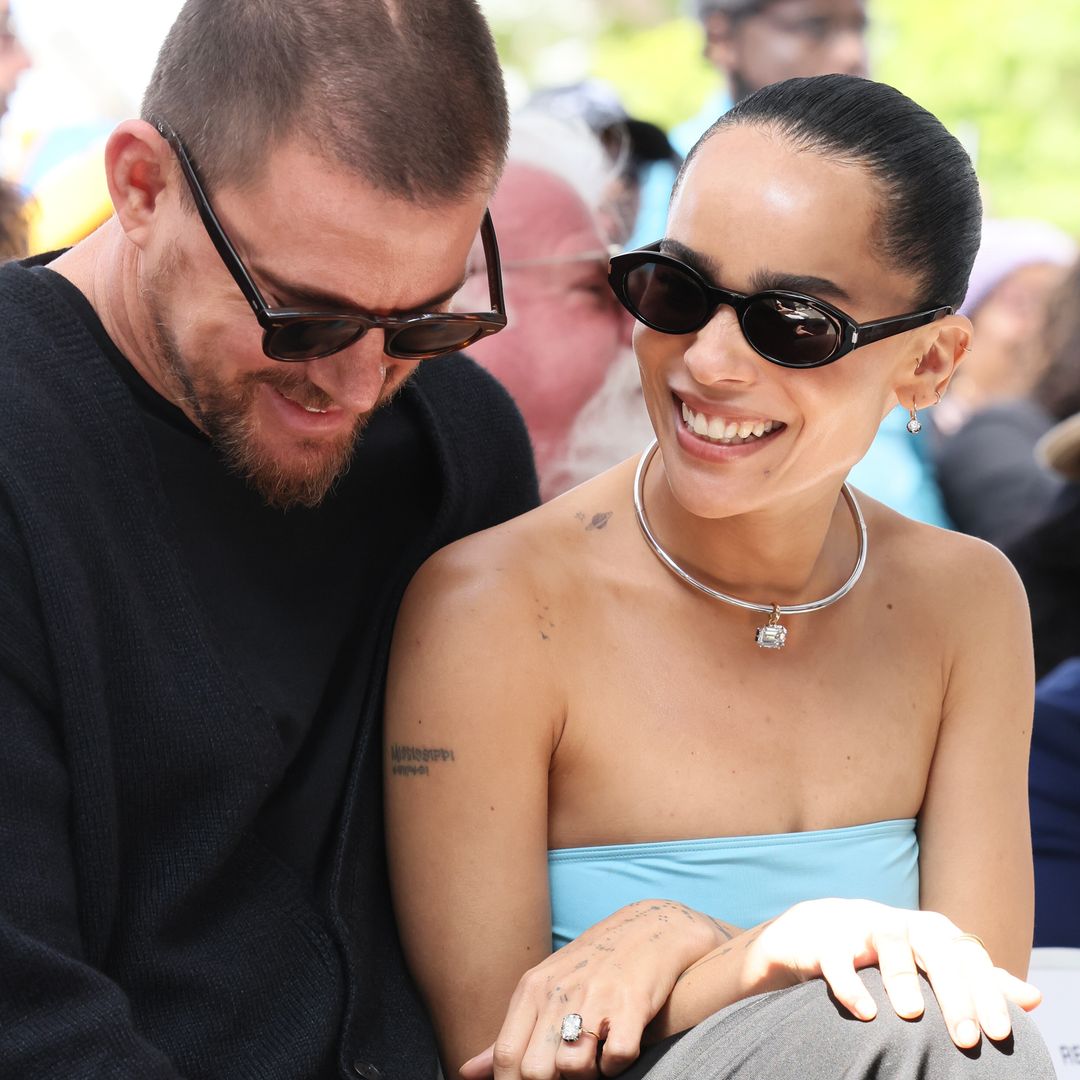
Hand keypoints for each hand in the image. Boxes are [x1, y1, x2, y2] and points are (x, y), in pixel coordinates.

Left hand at [459, 898, 732, 1079]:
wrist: (649, 929)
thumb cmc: (591, 966)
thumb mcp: (543, 990)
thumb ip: (509, 1035)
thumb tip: (466, 1073)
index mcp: (532, 990)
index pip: (506, 1056)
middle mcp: (559, 992)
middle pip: (535, 1070)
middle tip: (566, 1076)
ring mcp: (596, 997)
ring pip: (573, 1068)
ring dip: (585, 1077)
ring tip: (593, 1062)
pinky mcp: (631, 1005)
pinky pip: (616, 1058)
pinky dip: (616, 1066)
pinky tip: (617, 1050)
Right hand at [743, 899, 1041, 1048]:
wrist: (813, 932)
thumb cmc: (883, 955)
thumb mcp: (930, 966)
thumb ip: (977, 982)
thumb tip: (1034, 997)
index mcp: (931, 932)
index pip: (968, 956)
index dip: (987, 993)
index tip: (999, 1035)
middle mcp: (901, 923)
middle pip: (935, 945)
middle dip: (954, 991)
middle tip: (967, 1037)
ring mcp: (860, 925)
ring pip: (888, 937)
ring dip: (902, 975)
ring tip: (912, 1016)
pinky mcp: (824, 939)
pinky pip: (836, 957)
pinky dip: (850, 983)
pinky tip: (866, 1013)